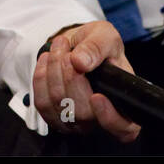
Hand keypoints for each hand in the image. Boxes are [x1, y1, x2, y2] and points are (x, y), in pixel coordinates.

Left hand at [31, 21, 140, 142]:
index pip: (123, 127)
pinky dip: (41, 76)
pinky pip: (42, 103)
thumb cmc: (98, 45)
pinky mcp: (55, 118)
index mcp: (123, 103)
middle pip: (81, 111)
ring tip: (59, 48)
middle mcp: (99, 119)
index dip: (109, 118)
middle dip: (69, 74)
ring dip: (53, 70)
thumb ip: (97, 47)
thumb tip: (81, 62)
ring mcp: (76, 122)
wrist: (77, 46)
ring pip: (58, 105)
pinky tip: (48, 61)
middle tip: (68, 50)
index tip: (97, 97)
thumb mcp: (105, 36)